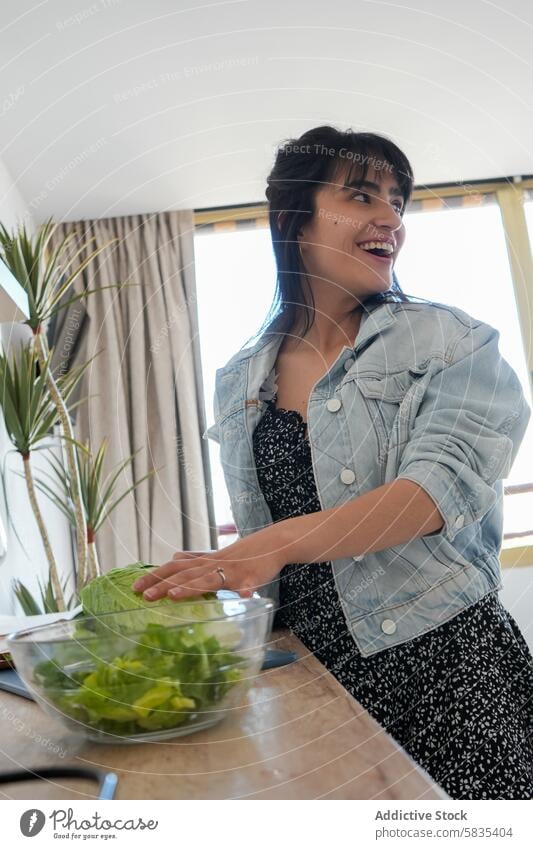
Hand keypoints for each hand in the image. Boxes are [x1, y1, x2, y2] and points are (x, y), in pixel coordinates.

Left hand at [131, 525, 289, 601]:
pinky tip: (244, 596)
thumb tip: (174, 556)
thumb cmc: (243, 553)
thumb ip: (195, 557)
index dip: (154, 576)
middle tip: (145, 596)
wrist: (271, 543)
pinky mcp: (252, 577)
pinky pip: (250, 585)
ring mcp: (232, 572)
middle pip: (185, 574)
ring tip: (174, 595)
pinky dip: (246, 590)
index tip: (134, 587)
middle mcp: (214, 565)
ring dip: (191, 587)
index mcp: (204, 562)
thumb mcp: (215, 555)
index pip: (174, 568)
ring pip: (209, 579)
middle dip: (164, 585)